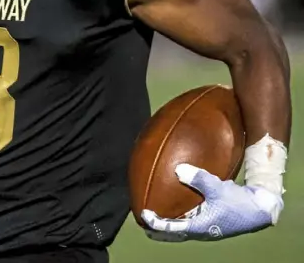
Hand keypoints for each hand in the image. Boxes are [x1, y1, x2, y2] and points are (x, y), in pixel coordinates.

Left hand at [142, 163, 282, 241]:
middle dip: (158, 229)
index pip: (172, 229)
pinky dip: (180, 216)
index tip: (144, 213)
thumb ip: (197, 178)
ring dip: (168, 224)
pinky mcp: (211, 219)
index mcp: (200, 227)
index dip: (156, 222)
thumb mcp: (217, 188)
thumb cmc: (238, 202)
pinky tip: (178, 205)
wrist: (259, 209)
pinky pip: (190, 220)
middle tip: (144, 221)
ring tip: (155, 216)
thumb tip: (178, 169)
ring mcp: (206, 226)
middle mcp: (200, 230)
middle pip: (174, 233)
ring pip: (181, 228)